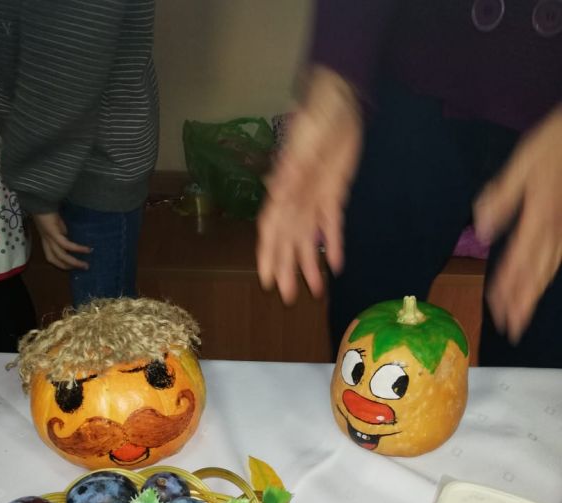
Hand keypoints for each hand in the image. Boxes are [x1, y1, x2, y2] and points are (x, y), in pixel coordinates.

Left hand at [33, 212, 91, 269]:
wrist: (40, 200)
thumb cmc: (47, 209)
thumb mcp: (55, 223)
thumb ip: (61, 231)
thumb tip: (68, 236)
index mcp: (45, 239)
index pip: (51, 257)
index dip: (61, 264)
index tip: (73, 266)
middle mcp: (46, 241)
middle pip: (56, 259)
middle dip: (69, 266)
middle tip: (83, 268)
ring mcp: (49, 238)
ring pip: (61, 256)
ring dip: (74, 262)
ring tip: (86, 265)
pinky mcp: (54, 233)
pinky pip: (66, 245)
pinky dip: (77, 248)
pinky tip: (87, 249)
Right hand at [257, 66, 362, 303]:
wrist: (340, 101)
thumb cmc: (316, 117)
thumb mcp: (303, 141)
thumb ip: (291, 168)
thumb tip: (277, 194)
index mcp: (284, 188)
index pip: (272, 228)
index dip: (269, 254)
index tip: (267, 279)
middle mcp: (295, 198)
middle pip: (289, 240)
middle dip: (287, 269)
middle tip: (287, 297)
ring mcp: (314, 198)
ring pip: (309, 238)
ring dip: (310, 264)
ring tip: (315, 290)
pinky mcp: (333, 194)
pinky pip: (332, 225)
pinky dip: (334, 244)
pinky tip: (337, 266)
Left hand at [474, 106, 561, 342]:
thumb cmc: (556, 143)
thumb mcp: (523, 162)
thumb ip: (501, 197)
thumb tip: (482, 230)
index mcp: (539, 216)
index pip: (518, 260)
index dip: (506, 286)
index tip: (495, 308)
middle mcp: (556, 229)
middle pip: (536, 272)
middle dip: (521, 302)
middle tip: (510, 329)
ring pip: (550, 269)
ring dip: (533, 295)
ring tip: (521, 318)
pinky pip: (559, 257)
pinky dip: (547, 276)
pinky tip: (539, 285)